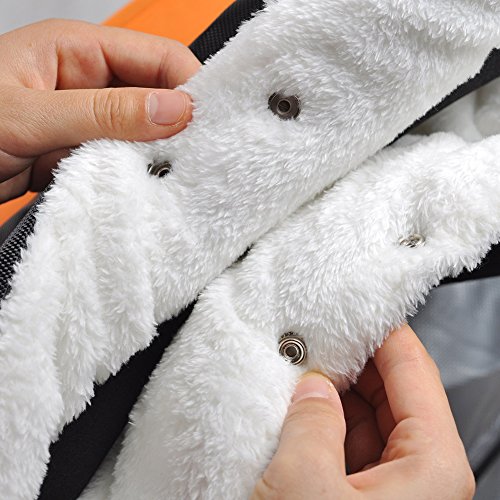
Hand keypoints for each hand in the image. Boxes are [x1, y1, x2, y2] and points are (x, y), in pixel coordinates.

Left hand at [0, 19, 200, 201]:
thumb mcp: (28, 113)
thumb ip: (104, 112)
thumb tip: (174, 110)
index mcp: (75, 50)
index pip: (155, 57)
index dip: (187, 85)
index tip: (206, 122)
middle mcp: (86, 84)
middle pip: (154, 97)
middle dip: (175, 125)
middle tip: (194, 156)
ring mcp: (84, 123)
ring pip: (141, 135)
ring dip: (153, 155)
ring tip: (167, 176)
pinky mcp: (78, 156)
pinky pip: (119, 163)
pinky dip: (130, 176)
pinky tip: (136, 189)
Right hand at [252, 325, 474, 499]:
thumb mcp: (305, 485)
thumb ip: (311, 422)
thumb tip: (312, 389)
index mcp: (432, 467)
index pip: (414, 370)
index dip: (383, 331)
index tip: (357, 307)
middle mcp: (424, 478)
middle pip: (393, 392)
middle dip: (352, 362)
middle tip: (319, 339)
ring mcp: (395, 490)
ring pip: (370, 419)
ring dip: (335, 395)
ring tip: (302, 371)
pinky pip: (352, 446)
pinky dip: (327, 425)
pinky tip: (300, 411)